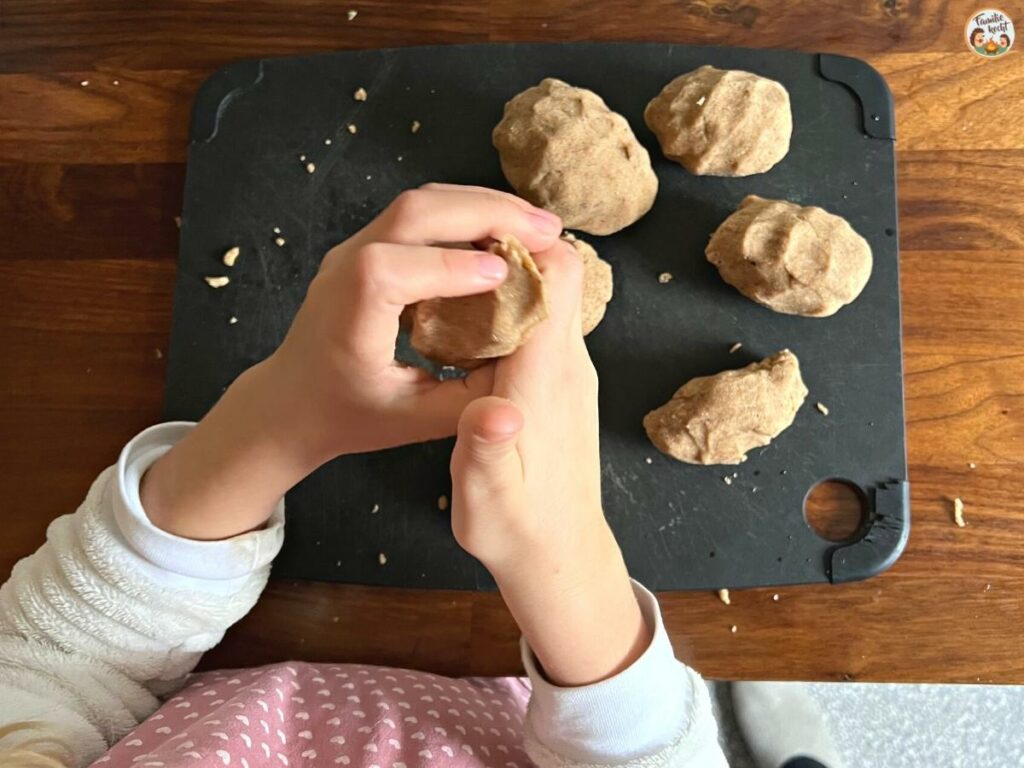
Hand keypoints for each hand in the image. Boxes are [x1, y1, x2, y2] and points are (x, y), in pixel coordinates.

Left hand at [142, 185, 563, 539]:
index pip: (389, 272)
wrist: (292, 401)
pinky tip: (505, 228)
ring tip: (536, 223)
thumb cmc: (348, 416)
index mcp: (345, 319)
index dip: (448, 266)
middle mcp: (342, 271)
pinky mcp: (368, 244)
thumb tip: (529, 374)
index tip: (503, 274)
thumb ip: (468, 402)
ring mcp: (352, 249)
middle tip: (548, 229)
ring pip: (419, 202)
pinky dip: (467, 212)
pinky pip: (418, 212)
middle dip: (486, 213)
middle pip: (413, 213)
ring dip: (482, 205)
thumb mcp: (412, 423)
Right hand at [449, 241, 650, 685]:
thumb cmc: (517, 527)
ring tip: (451, 281)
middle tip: (449, 248)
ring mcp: (568, 370)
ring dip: (506, 278)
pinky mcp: (561, 381)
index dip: (518, 243)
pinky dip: (509, 309)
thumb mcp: (487, 497)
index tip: (468, 236)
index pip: (556, 278)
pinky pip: (542, 322)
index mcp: (546, 377)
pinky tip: (468, 327)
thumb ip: (486, 450)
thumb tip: (494, 411)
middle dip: (506, 248)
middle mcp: (567, 362)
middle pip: (556, 273)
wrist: (557, 553)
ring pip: (548, 295)